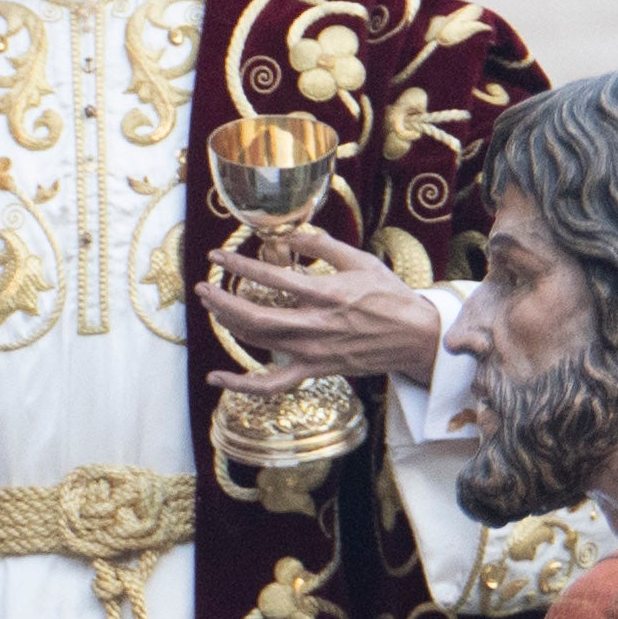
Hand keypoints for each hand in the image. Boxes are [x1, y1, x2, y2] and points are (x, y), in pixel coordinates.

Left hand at [207, 222, 459, 386]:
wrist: (414, 337)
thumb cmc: (389, 295)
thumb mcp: (361, 260)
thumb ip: (323, 246)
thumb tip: (289, 232)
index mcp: (327, 294)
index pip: (272, 278)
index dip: (239, 265)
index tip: (217, 256)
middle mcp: (316, 325)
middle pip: (255, 317)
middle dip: (222, 302)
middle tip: (203, 288)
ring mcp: (313, 352)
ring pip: (258, 343)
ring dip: (229, 325)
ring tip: (213, 308)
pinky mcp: (314, 371)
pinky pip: (271, 385)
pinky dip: (241, 385)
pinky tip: (216, 378)